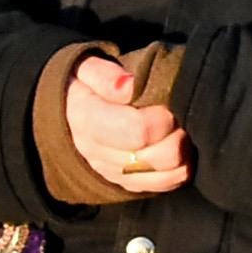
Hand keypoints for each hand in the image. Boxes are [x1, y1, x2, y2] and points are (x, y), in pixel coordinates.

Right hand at [64, 53, 192, 195]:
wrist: (68, 112)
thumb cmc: (84, 84)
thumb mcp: (85, 68)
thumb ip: (105, 75)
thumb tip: (128, 87)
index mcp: (86, 120)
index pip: (137, 130)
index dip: (163, 117)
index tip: (168, 101)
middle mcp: (97, 153)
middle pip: (158, 156)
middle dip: (178, 132)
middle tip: (178, 113)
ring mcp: (113, 173)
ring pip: (168, 174)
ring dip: (184, 151)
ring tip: (178, 128)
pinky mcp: (127, 183)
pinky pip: (166, 184)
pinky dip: (180, 167)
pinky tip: (176, 145)